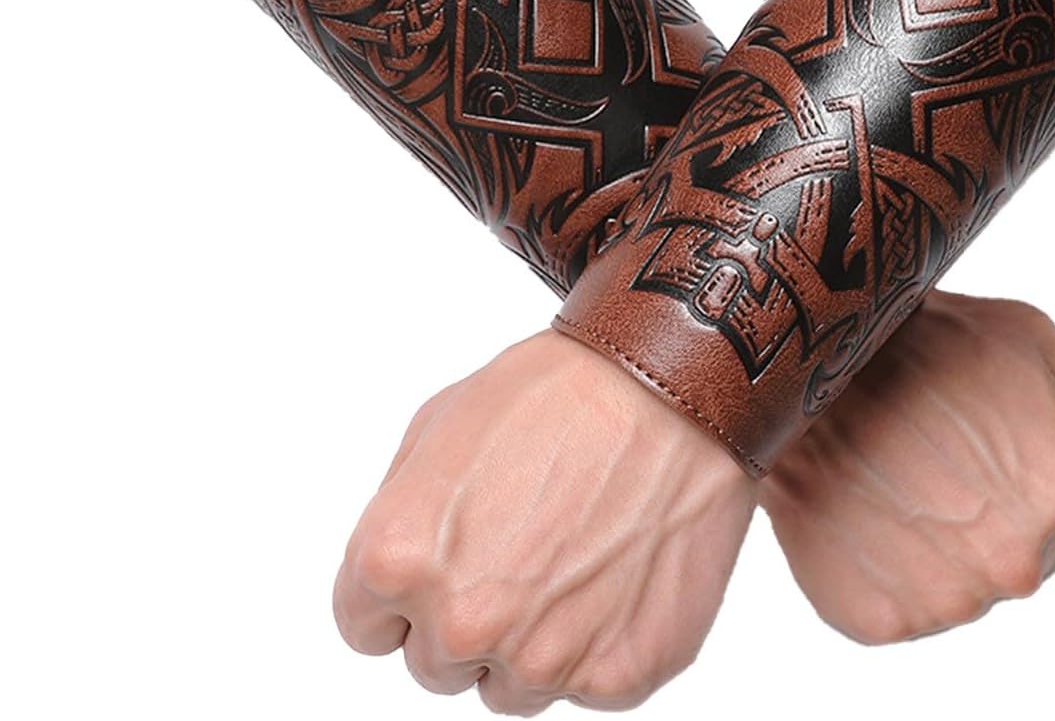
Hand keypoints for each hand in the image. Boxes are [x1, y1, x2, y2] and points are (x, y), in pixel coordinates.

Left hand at [332, 329, 755, 712]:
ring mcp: (542, 658)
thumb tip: (393, 574)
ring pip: (512, 685)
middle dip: (470, 612)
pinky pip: (587, 683)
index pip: (367, 627)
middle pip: (437, 664)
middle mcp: (461, 623)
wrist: (670, 386)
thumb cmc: (562, 389)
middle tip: (524, 542)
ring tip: (578, 550)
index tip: (453, 552)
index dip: (411, 586)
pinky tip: (619, 568)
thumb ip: (399, 516)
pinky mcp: (618, 676)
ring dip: (534, 635)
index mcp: (397, 559)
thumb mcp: (441, 421)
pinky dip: (603, 639)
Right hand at [761, 293, 1054, 643]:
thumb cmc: (921, 336)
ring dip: (930, 545)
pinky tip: (858, 510)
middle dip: (981, 514)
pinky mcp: (880, 620)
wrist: (805, 362)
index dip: (1022, 472)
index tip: (977, 443)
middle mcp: (1022, 564)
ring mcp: (950, 600)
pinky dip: (875, 568)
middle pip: (1016, 557)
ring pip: (956, 586)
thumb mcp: (1028, 334)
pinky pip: (893, 607)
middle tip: (930, 459)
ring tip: (889, 479)